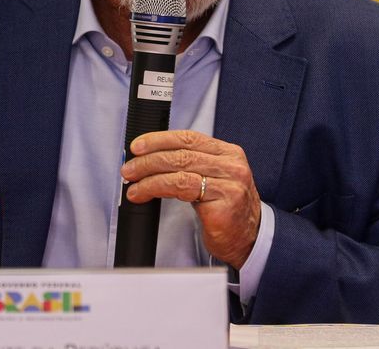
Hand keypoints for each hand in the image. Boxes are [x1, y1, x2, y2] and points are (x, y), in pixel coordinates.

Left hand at [119, 130, 259, 268]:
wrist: (249, 240)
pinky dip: (156, 189)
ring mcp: (229, 184)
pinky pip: (181, 189)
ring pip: (179, 170)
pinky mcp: (223, 204)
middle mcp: (231, 165)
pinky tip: (144, 194)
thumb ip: (190, 165)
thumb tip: (151, 158)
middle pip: (181, 153)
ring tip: (132, 184)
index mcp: (228, 153)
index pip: (189, 137)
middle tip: (129, 167)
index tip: (138, 146)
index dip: (159, 139)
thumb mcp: (212, 180)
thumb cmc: (226, 211)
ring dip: (148, 176)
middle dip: (148, 159)